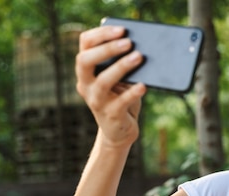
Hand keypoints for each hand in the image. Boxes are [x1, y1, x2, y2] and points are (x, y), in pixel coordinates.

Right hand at [75, 25, 146, 147]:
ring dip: (121, 67)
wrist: (120, 131)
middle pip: (85, 60)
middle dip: (107, 49)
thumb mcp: (120, 79)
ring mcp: (96, 101)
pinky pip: (121, 102)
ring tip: (138, 57)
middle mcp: (86, 84)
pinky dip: (133, 92)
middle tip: (128, 42)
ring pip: (103, 81)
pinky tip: (143, 85)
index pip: (85, 45)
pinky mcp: (111, 115)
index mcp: (86, 70)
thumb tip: (140, 48)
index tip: (121, 29)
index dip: (101, 34)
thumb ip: (122, 64)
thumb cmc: (121, 99)